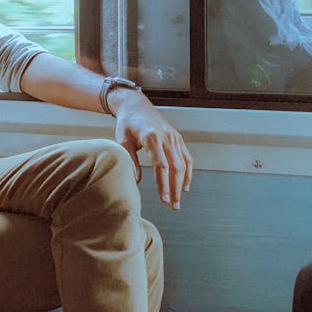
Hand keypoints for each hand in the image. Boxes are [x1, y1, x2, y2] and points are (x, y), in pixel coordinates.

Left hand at [112, 92, 192, 209]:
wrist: (136, 105)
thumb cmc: (127, 123)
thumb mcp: (122, 140)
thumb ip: (130, 159)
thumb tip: (137, 180)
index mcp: (152, 137)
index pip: (161, 166)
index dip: (163, 184)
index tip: (163, 199)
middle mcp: (166, 137)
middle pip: (175, 167)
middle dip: (175, 189)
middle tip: (173, 205)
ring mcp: (174, 137)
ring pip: (183, 164)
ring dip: (182, 184)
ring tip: (178, 200)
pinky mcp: (178, 138)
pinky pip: (186, 158)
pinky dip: (188, 172)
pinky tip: (185, 186)